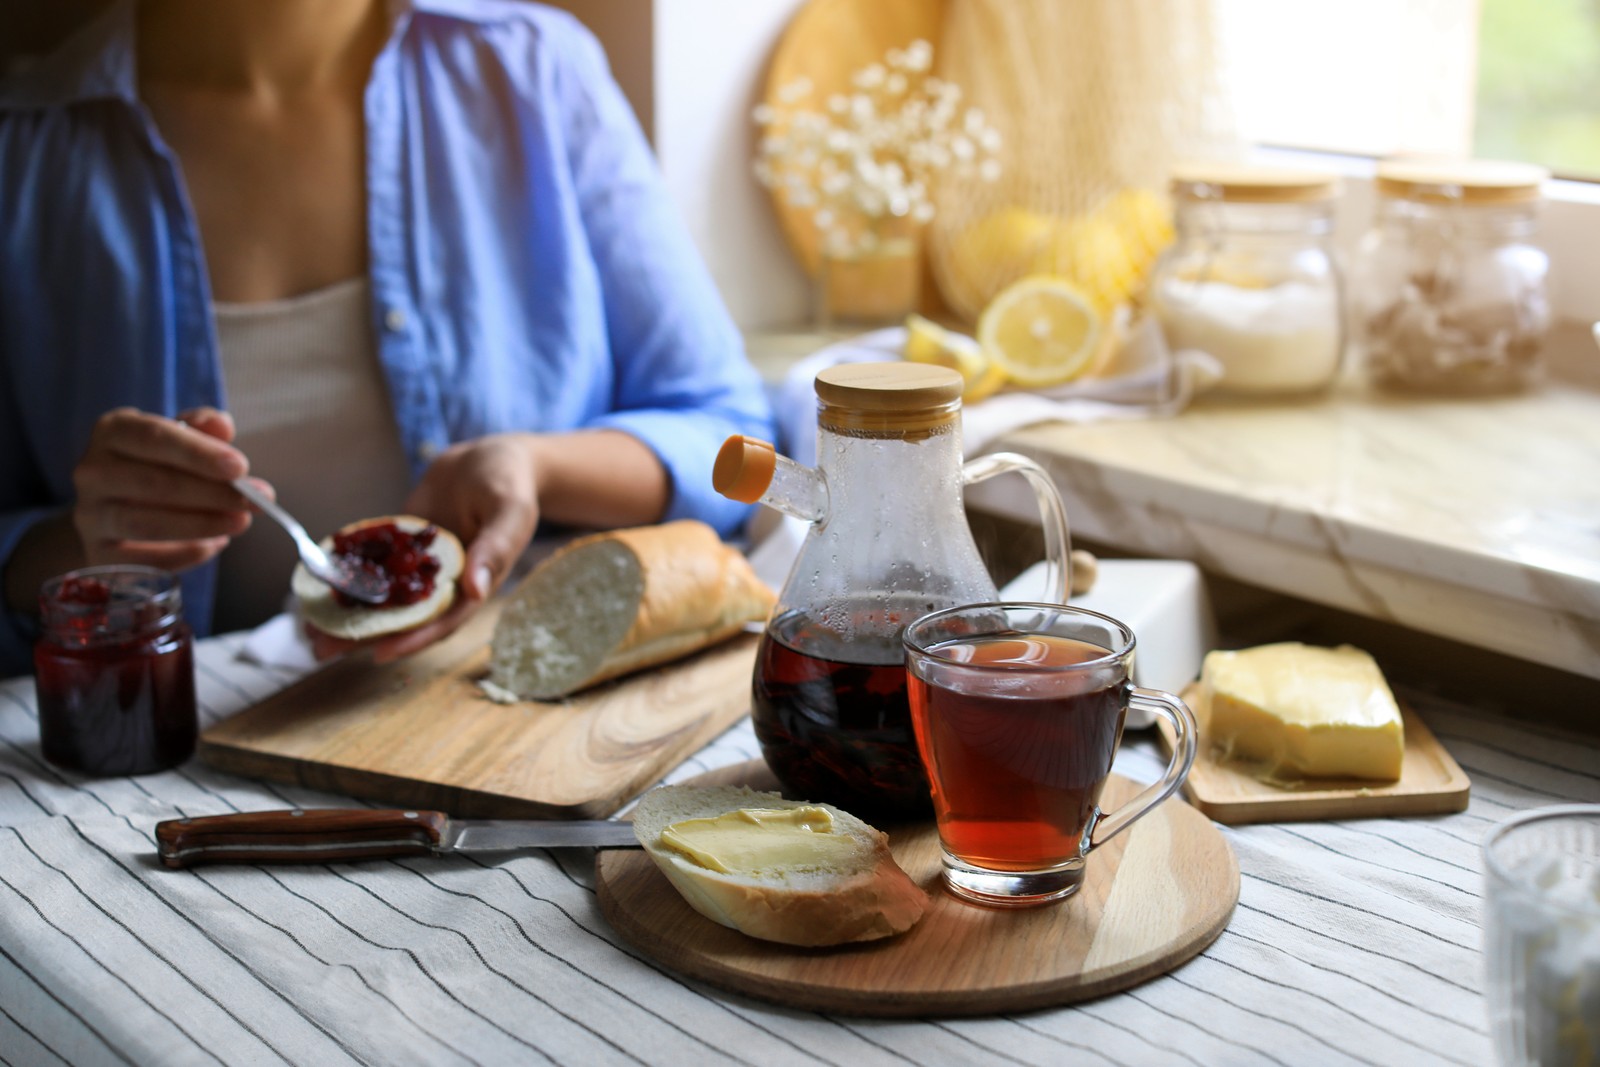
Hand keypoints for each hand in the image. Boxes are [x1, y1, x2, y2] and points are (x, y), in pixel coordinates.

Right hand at [72, 406, 254, 572]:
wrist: (115, 505)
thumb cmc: (157, 464)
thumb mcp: (178, 437)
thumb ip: (201, 427)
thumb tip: (220, 425)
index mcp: (113, 431)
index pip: (154, 437)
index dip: (198, 453)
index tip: (240, 468)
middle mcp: (92, 471)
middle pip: (154, 483)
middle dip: (212, 493)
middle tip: (257, 500)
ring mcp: (90, 515)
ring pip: (145, 523)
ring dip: (201, 525)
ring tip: (241, 522)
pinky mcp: (98, 553)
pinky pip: (142, 560)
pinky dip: (183, 554)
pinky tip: (214, 545)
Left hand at [309, 433, 540, 663]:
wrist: (491, 458)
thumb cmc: (509, 484)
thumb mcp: (509, 512)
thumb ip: (495, 548)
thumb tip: (475, 589)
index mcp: (473, 585)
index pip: (441, 621)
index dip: (411, 639)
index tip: (378, 653)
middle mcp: (443, 583)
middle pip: (403, 619)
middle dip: (364, 636)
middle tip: (322, 648)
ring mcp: (419, 566)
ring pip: (383, 598)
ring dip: (348, 613)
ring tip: (308, 627)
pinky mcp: (401, 545)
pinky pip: (373, 564)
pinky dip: (348, 575)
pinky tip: (318, 581)